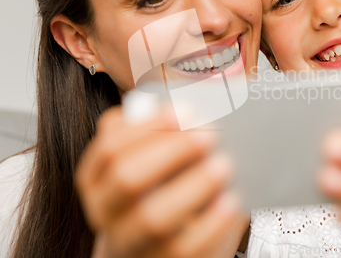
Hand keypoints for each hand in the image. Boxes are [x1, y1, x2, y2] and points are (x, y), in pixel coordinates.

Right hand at [75, 106, 246, 257]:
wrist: (155, 248)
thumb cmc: (158, 192)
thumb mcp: (150, 162)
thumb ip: (161, 136)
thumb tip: (198, 110)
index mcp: (97, 178)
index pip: (109, 147)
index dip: (146, 126)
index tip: (184, 111)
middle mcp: (106, 210)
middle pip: (126, 177)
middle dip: (171, 151)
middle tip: (209, 135)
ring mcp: (131, 241)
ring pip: (152, 217)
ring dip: (192, 186)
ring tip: (224, 165)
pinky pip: (185, 246)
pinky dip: (211, 222)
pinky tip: (231, 201)